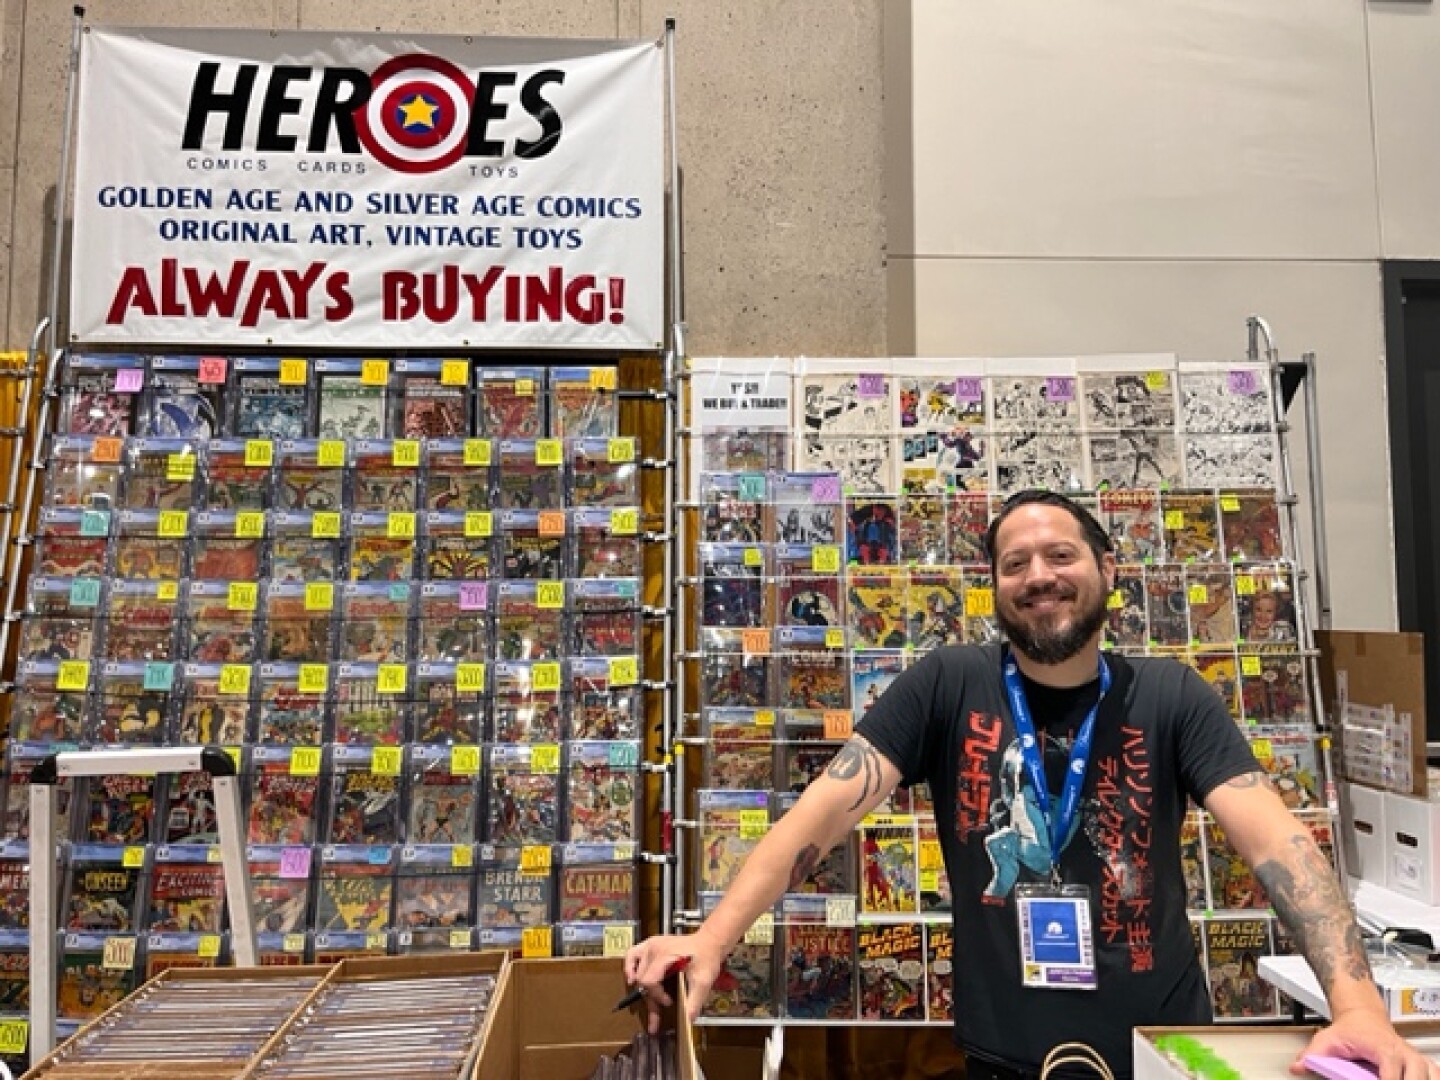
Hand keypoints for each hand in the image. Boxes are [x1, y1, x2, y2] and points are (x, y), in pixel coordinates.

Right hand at [623, 931, 723, 1033]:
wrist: (709, 941)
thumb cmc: (707, 958)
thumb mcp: (703, 980)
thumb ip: (695, 1001)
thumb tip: (688, 1020)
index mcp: (665, 956)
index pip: (650, 981)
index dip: (657, 996)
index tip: (669, 1002)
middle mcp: (654, 949)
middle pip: (643, 979)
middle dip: (651, 998)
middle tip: (658, 1014)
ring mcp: (651, 945)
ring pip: (637, 970)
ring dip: (641, 987)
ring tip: (646, 999)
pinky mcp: (651, 944)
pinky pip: (632, 954)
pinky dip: (630, 967)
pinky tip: (632, 978)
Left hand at [1293, 1007, 1439, 1079]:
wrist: (1364, 1013)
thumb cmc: (1350, 1028)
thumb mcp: (1327, 1039)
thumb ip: (1312, 1055)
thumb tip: (1297, 1067)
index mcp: (1384, 1049)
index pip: (1392, 1077)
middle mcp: (1404, 1054)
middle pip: (1417, 1079)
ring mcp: (1415, 1058)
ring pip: (1430, 1075)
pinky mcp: (1421, 1063)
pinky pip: (1435, 1074)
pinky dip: (1431, 1079)